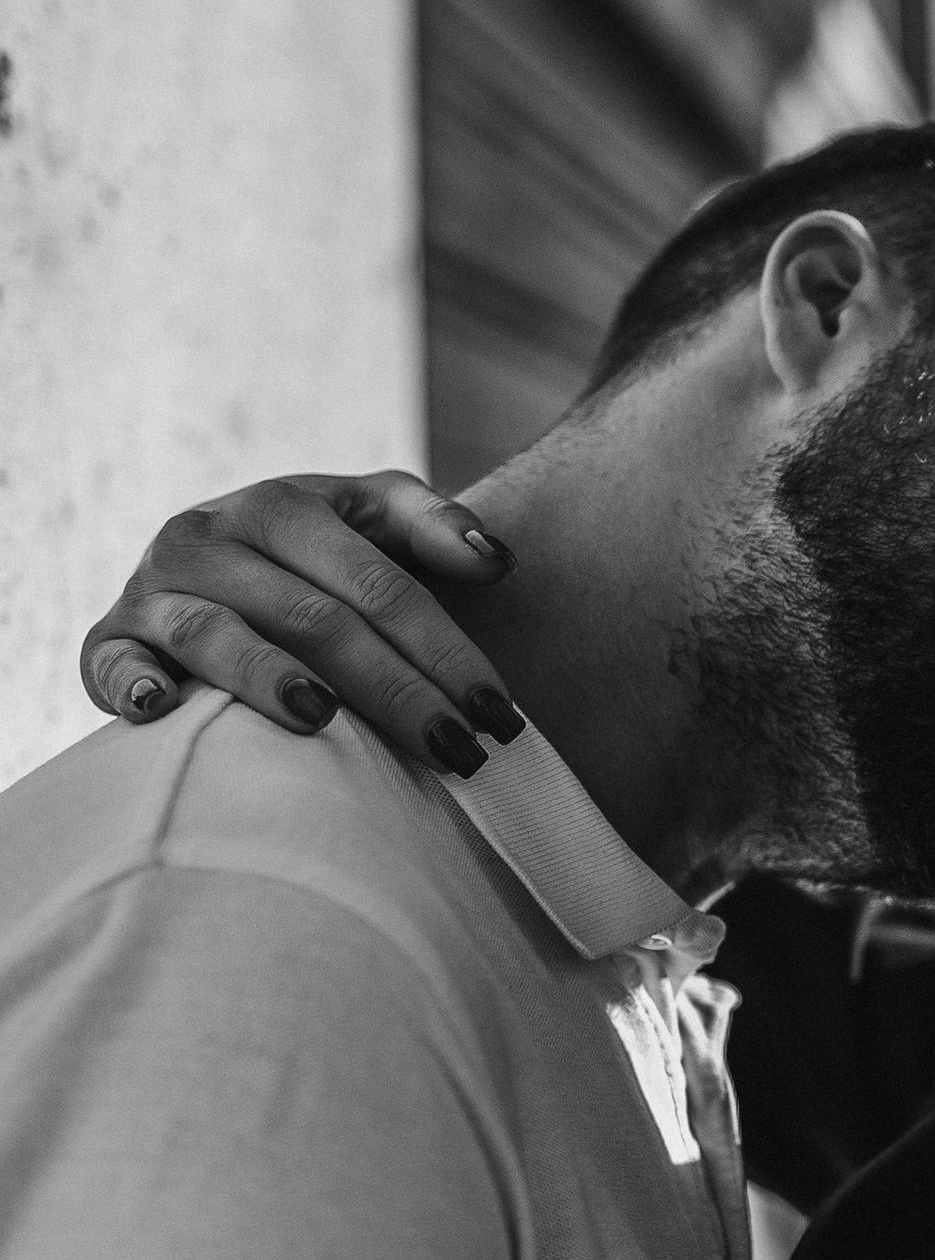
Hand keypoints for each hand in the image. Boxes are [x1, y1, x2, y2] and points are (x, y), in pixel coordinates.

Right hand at [80, 470, 523, 769]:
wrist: (204, 564)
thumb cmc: (310, 555)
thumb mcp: (369, 518)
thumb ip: (433, 527)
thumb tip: (497, 563)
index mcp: (281, 506)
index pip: (379, 585)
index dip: (446, 650)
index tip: (500, 715)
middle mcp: (209, 537)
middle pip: (315, 620)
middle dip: (394, 691)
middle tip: (458, 753)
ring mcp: (154, 588)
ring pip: (217, 634)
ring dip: (268, 679)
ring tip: (323, 720)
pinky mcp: (109, 640)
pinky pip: (111, 661)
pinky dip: (131, 683)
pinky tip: (160, 709)